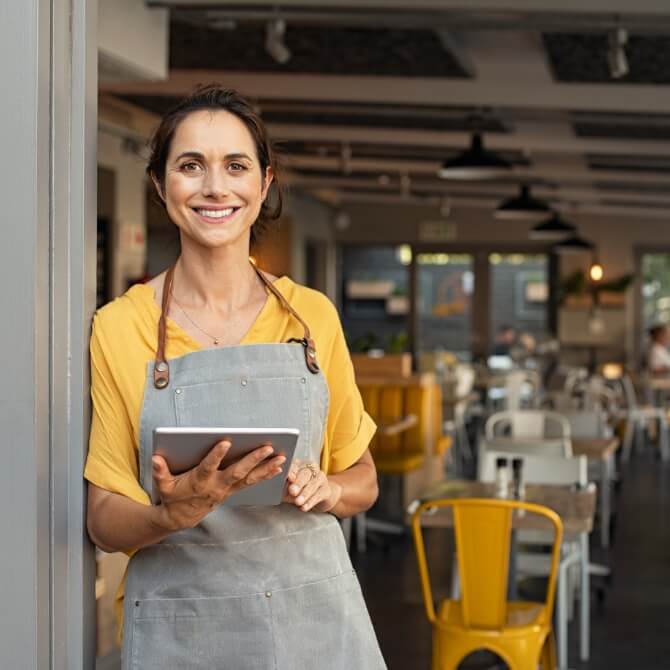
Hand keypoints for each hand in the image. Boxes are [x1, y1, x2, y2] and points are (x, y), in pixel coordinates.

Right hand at [151, 440, 285, 530]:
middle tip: (267, 447)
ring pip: (250, 478)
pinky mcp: (233, 491)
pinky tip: (279, 467)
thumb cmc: (173, 496)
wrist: (181, 518)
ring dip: (266, 468)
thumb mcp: (163, 485)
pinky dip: (266, 474)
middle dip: (253, 459)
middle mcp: (217, 485)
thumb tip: (156, 458)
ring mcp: (227, 489)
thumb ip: (160, 472)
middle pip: (237, 471)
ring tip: (282, 457)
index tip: (225, 442)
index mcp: (199, 481)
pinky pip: (252, 482)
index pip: (208, 467)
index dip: (216, 456)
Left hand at [283, 459, 341, 512]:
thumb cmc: (299, 491)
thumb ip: (283, 486)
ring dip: (305, 494)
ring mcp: (320, 478)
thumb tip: (276, 487)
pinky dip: (311, 501)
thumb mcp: (288, 488)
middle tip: (292, 491)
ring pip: (313, 484)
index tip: (288, 477)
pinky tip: (304, 507)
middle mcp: (311, 469)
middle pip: (305, 473)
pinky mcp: (326, 490)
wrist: (318, 497)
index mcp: (300, 465)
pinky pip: (319, 495)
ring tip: (298, 502)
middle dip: (298, 483)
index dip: (292, 471)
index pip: (295, 465)